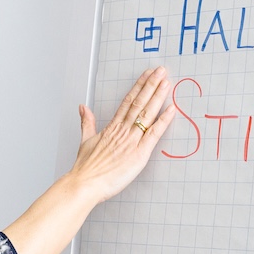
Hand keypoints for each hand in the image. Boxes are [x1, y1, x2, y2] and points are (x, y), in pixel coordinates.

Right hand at [70, 66, 173, 202]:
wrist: (85, 183)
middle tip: (161, 71)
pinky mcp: (139, 153)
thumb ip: (87, 122)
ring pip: (146, 114)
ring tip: (166, 83)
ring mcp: (131, 141)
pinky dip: (163, 121)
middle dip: (151, 85)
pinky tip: (171, 110)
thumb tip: (83, 107)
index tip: (146, 75)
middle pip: (139, 103)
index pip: (127, 101)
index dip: (138, 87)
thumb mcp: (85, 141)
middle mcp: (122, 130)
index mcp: (111, 128)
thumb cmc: (85, 168)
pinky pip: (154, 134)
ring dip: (157, 97)